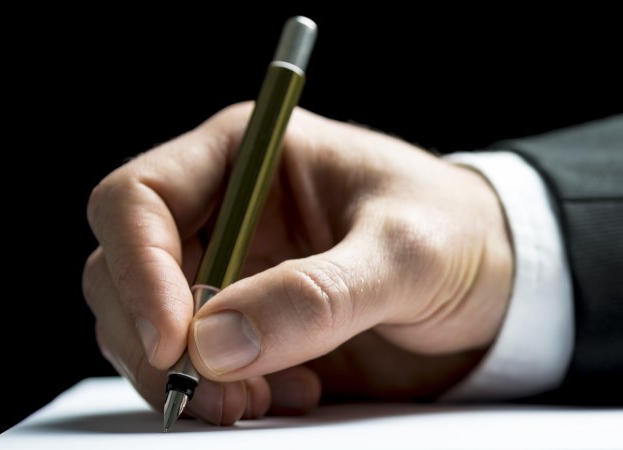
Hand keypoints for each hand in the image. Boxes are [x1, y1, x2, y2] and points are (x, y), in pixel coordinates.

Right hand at [83, 103, 512, 423]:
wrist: (502, 283)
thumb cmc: (461, 234)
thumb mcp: (405, 254)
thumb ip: (320, 293)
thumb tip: (215, 342)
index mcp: (247, 154)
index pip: (137, 200)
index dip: (136, 269)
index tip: (174, 339)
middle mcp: (224, 210)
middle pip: (120, 273)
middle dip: (154, 340)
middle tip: (214, 392)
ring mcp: (231, 272)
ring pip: (146, 329)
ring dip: (185, 378)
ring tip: (261, 399)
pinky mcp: (249, 329)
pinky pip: (196, 369)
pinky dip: (221, 395)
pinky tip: (290, 396)